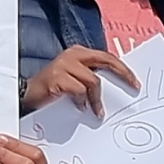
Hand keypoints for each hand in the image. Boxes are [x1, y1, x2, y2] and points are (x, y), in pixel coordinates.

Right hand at [21, 46, 138, 117]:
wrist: (28, 96)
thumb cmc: (55, 90)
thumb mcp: (76, 79)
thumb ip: (92, 78)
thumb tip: (118, 86)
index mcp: (78, 53)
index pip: (106, 57)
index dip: (123, 69)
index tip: (134, 83)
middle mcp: (72, 55)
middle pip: (105, 60)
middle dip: (122, 73)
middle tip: (133, 87)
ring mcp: (64, 65)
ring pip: (93, 80)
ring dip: (96, 99)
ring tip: (96, 110)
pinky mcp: (57, 77)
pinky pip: (79, 90)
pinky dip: (82, 101)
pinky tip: (78, 107)